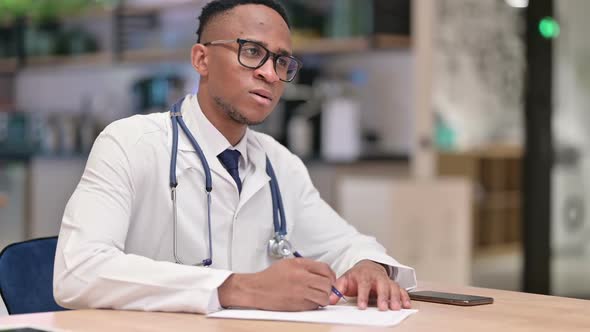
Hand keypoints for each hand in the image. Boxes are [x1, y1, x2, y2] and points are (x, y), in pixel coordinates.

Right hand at [218, 258, 335, 310]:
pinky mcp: (298, 305)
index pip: (325, 269)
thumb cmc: (271, 277)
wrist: (257, 289)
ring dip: (324, 296)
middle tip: (325, 287)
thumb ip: (306, 265)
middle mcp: (302, 278)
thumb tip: (321, 271)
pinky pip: (315, 306)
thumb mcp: (289, 263)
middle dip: (329, 286)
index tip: (330, 278)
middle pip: (327, 283)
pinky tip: (309, 300)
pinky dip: (315, 304)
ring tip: (318, 295)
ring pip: (324, 297)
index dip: (330, 274)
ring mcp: (301, 293)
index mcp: (300, 266)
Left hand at [329, 260, 410, 310]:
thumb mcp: (345, 279)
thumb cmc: (356, 275)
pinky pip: (401, 289)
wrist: (367, 265)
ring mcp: (386, 280)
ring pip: (393, 287)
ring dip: (395, 297)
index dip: (363, 296)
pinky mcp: (393, 284)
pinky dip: (405, 296)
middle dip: (383, 297)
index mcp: (363, 275)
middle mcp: (376, 276)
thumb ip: (338, 289)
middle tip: (383, 308)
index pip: (363, 285)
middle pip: (381, 285)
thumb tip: (330, 300)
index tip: (362, 306)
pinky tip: (406, 305)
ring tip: (396, 308)